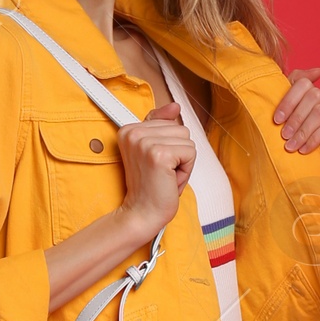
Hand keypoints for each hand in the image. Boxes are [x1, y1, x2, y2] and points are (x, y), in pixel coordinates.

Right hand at [117, 100, 196, 233]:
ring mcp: (145, 142)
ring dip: (183, 162)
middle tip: (161, 173)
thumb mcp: (155, 151)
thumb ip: (162, 126)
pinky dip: (186, 170)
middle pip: (179, 129)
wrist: (141, 213)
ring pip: (187, 140)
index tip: (154, 164)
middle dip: (178, 154)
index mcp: (129, 129)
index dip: (168, 146)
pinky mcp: (159, 154)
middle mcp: (133, 132)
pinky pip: (190, 153)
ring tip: (165, 176)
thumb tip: (175, 106)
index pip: (167, 122)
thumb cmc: (149, 188)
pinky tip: (169, 180)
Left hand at [273, 67, 319, 159]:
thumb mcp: (282, 117)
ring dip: (302, 131)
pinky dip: (313, 139)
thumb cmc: (287, 143)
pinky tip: (304, 150)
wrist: (299, 171)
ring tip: (290, 146)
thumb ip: (289, 89)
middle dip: (295, 116)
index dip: (289, 99)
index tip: (276, 119)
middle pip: (314, 95)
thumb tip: (318, 70)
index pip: (302, 82)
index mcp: (309, 96)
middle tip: (283, 134)